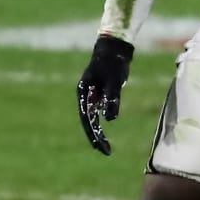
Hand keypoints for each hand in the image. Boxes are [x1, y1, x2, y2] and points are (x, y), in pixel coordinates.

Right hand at [76, 35, 135, 154]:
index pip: (87, 119)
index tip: (99, 147)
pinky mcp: (101, 93)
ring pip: (95, 117)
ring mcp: (93, 95)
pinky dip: (106, 120)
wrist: (115, 47)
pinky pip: (102, 110)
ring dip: (99, 131)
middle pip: (89, 121)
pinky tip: (107, 129)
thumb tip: (110, 119)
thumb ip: (112, 100)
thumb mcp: (114, 83)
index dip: (92, 134)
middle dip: (96, 137)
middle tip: (106, 151)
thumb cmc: (113, 63)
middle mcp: (86, 96)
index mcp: (83, 93)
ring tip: (106, 147)